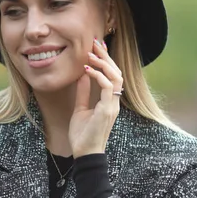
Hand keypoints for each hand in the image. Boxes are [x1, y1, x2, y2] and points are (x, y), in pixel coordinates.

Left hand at [69, 38, 123, 157]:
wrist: (83, 154)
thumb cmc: (82, 135)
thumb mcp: (80, 109)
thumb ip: (83, 92)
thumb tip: (82, 75)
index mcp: (109, 101)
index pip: (112, 76)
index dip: (106, 61)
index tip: (96, 48)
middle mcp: (114, 102)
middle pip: (116, 72)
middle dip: (106, 56)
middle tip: (95, 43)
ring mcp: (112, 106)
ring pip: (116, 77)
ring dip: (103, 63)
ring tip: (90, 54)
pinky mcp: (107, 110)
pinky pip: (107, 87)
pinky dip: (98, 76)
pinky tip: (86, 70)